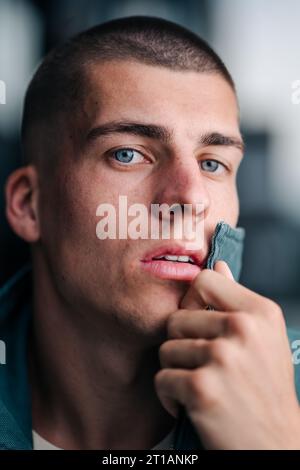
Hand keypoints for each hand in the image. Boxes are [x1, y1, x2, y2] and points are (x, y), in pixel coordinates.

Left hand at [155, 261, 299, 448]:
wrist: (275, 446)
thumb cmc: (265, 389)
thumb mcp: (263, 339)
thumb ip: (236, 300)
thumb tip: (219, 264)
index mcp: (260, 312)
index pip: (204, 280)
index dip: (193, 301)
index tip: (199, 323)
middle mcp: (243, 329)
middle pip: (176, 318)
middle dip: (182, 345)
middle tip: (203, 367)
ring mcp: (222, 358)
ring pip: (166, 349)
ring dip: (177, 372)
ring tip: (201, 386)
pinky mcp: (202, 388)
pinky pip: (162, 378)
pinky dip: (170, 396)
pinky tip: (192, 405)